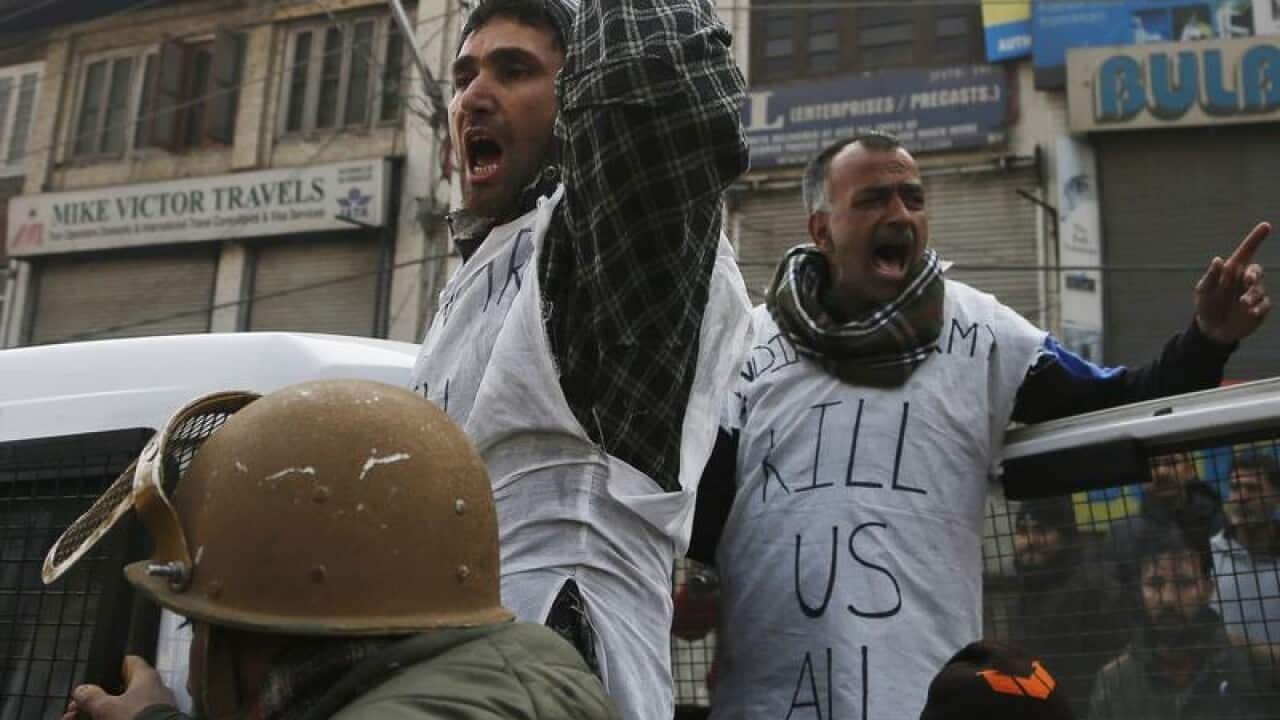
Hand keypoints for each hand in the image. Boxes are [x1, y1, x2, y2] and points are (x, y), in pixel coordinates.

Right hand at [62, 656, 176, 719]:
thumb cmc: (137, 717)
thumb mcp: (106, 707)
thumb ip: (91, 697)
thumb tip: (81, 691)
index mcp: (146, 676)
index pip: (128, 662)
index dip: (109, 667)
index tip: (93, 677)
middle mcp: (153, 689)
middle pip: (120, 688)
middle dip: (97, 697)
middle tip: (78, 707)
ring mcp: (154, 706)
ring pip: (122, 705)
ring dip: (101, 711)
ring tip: (78, 717)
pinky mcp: (152, 718)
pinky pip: (129, 715)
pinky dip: (112, 718)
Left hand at [1194, 222, 1271, 343]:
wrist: (1212, 329)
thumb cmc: (1206, 305)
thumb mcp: (1204, 291)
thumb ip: (1211, 276)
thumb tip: (1218, 259)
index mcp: (1232, 271)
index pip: (1246, 252)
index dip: (1256, 238)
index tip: (1266, 225)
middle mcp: (1245, 280)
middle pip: (1256, 271)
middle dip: (1253, 274)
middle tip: (1247, 280)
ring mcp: (1254, 293)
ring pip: (1259, 289)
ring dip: (1252, 295)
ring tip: (1243, 304)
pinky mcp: (1259, 308)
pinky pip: (1265, 304)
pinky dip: (1259, 307)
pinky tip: (1250, 312)